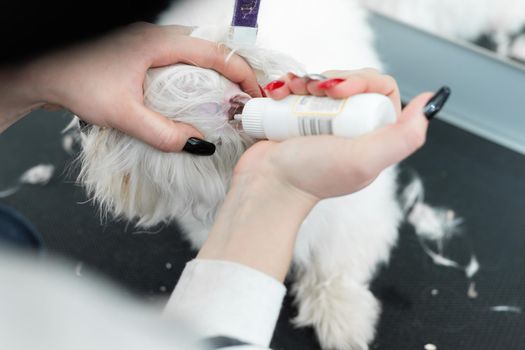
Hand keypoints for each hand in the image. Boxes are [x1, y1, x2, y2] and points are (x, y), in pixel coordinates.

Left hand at [0, 22, 261, 151]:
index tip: (256, 95)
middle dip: (234, 74)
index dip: (242, 74)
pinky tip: (195, 98)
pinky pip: (179, 61)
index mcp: (158, 42)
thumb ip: (161, 133)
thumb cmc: (74, 81)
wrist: (42, 71)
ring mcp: (148, 43)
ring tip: (227, 102)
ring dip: (215, 76)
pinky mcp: (140, 53)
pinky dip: (196, 77)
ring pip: (195, 54)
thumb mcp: (122, 114)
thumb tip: (197, 144)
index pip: (215, 53)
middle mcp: (157, 36)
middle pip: (210, 50)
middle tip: (246, 102)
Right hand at [199, 70, 440, 280]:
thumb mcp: (364, 160)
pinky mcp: (298, 118)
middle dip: (332, 78)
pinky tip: (282, 91)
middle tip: (315, 89)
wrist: (268, 185)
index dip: (363, 81)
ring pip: (325, 82)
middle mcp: (351, 128)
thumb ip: (403, 136)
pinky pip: (301, 90)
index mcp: (373, 136)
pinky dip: (291, 85)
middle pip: (352, 82)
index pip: (380, 90)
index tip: (340, 89)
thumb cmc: (311, 176)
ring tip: (293, 91)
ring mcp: (323, 122)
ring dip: (308, 79)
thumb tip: (429, 100)